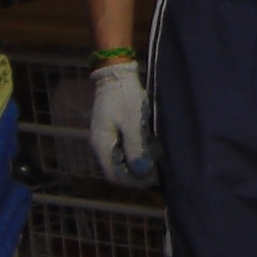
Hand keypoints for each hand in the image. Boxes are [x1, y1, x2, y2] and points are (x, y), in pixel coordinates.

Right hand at [89, 60, 154, 186]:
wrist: (116, 74)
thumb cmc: (125, 98)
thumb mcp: (133, 123)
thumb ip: (137, 148)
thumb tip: (143, 172)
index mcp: (102, 145)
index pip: (114, 175)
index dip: (133, 181)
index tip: (152, 180)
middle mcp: (100, 145)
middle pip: (116, 170)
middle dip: (135, 175)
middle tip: (156, 174)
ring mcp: (104, 138)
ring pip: (119, 161)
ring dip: (135, 165)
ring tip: (154, 163)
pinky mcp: (110, 132)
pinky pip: (121, 151)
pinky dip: (133, 154)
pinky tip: (147, 151)